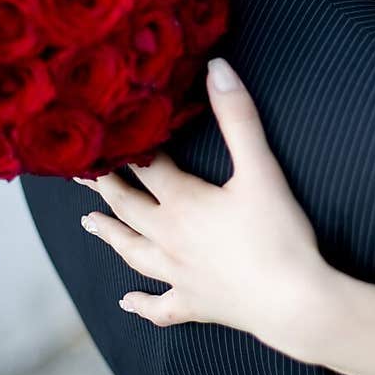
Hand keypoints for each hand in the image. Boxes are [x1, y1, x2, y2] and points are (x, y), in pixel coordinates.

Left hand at [75, 58, 329, 355]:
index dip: (129, 146)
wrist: (293, 302)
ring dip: (110, 235)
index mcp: (182, 202)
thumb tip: (216, 68)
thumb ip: (238, 117)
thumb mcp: (261, 169)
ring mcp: (178, 274)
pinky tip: (127, 302)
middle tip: (81, 172)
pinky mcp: (195, 304)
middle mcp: (169, 237)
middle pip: (127, 207)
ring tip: (88, 223)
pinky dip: (142, 304)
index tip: (110, 129)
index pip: (145, 166)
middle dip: (105, 185)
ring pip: (133, 252)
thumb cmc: (279, 235)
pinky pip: (161, 307)